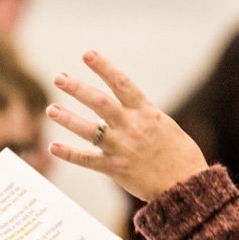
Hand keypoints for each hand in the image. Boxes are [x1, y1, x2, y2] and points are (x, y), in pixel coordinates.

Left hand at [47, 50, 208, 200]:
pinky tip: (53, 147)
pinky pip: (87, 160)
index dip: (103, 67)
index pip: (121, 83)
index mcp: (146, 112)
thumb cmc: (180, 155)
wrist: (187, 185)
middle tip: (59, 78)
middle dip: (77, 88)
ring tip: (51, 109)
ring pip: (89, 129)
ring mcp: (122, 147)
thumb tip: (129, 106)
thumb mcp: (165, 126)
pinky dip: (69, 153)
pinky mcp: (116, 169)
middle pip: (99, 102)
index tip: (87, 54)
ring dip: (68, 118)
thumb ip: (144, 115)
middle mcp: (132, 126)